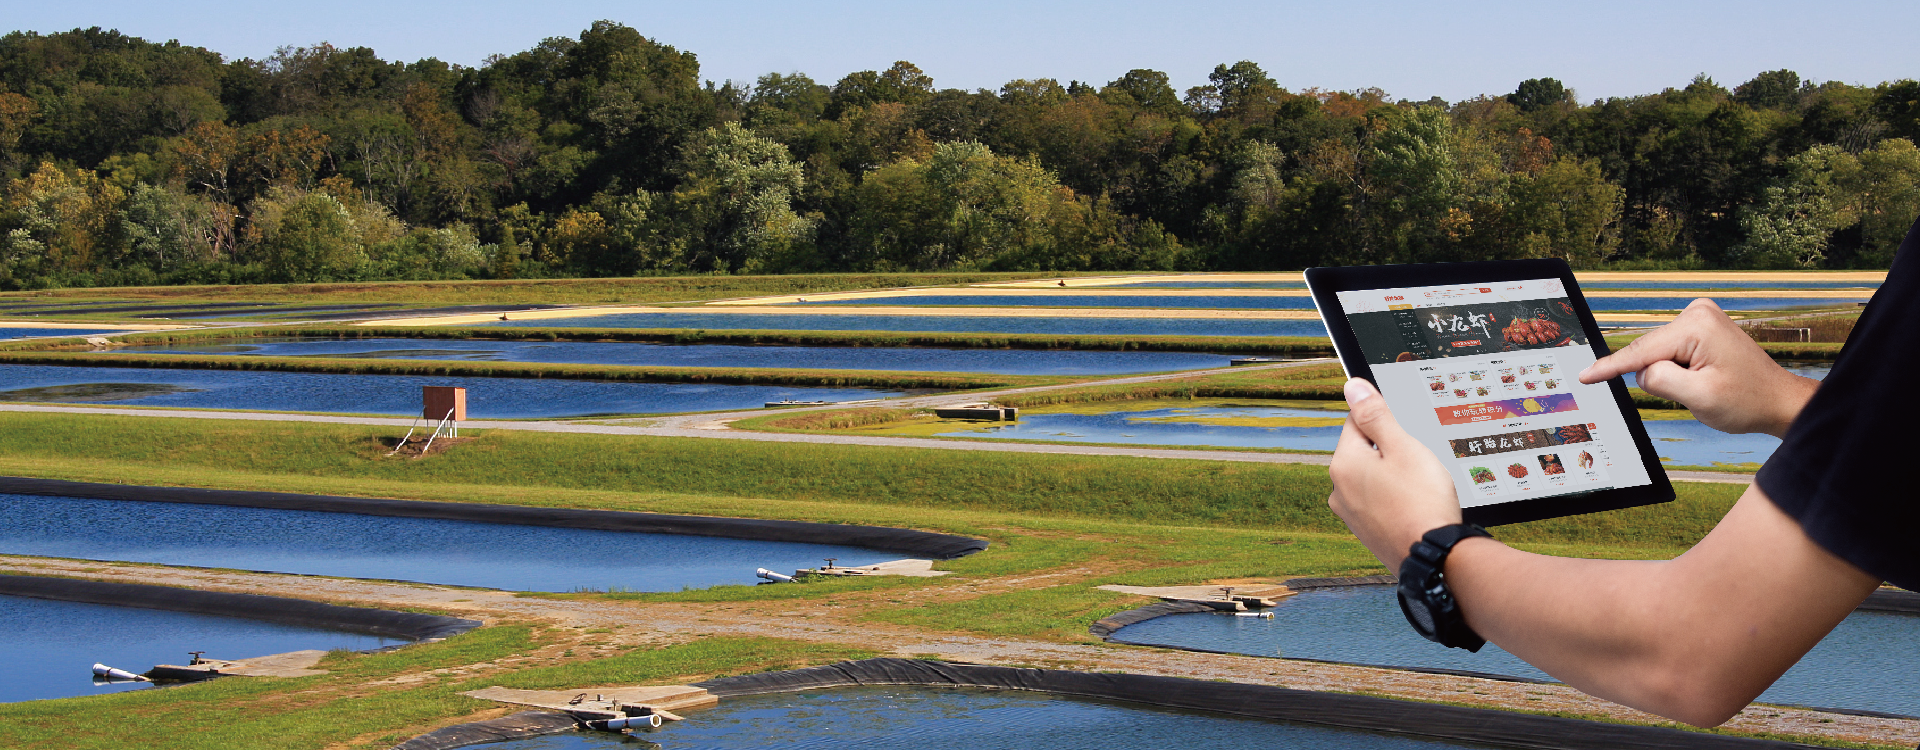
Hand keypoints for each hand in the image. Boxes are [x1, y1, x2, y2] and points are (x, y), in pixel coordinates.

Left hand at [1328, 378, 1461, 570]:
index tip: (1406, 432)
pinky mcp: (1366, 531)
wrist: (1435, 558)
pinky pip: (1379, 502)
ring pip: (1373, 478)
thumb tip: (1352, 387)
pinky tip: (1416, 506)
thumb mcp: (1403, 447)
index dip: (1385, 421)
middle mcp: (1339, 489)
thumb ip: (1375, 415)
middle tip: (1418, 464)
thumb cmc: (1422, 501)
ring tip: (1420, 487)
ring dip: (1394, 476)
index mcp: (1343, 464)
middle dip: (1390, 451)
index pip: (1356, 421)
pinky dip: (1396, 499)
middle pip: (1364, 451)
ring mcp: (1351, 514)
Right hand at [1578, 299, 1816, 437]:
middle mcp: (1697, 313)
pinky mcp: (1700, 327)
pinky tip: (1700, 377)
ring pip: (1657, 354)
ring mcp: (1700, 318)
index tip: (1585, 377)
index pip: (1641, 352)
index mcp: (1697, 326)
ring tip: (1704, 385)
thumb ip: (1659, 381)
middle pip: (1649, 352)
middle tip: (1694, 392)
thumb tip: (1642, 372)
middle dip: (1659, 377)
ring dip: (1671, 375)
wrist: (1778, 400)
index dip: (1610, 368)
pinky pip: (1668, 352)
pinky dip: (1675, 369)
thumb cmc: (1747, 400)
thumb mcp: (1699, 397)